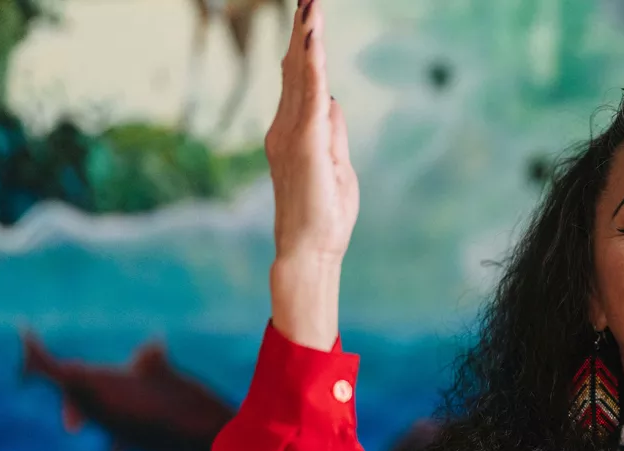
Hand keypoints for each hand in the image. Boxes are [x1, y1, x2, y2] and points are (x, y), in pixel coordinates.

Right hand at [265, 0, 356, 349]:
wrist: (307, 252)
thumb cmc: (323, 217)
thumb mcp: (337, 168)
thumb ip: (333, 134)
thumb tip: (333, 102)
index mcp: (295, 134)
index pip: (302, 84)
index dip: (305, 51)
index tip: (308, 18)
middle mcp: (285, 128)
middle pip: (297, 71)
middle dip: (302, 32)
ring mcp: (291, 135)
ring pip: (301, 76)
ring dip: (306, 38)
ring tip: (310, 5)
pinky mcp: (304, 144)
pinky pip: (309, 96)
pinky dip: (312, 66)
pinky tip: (313, 41)